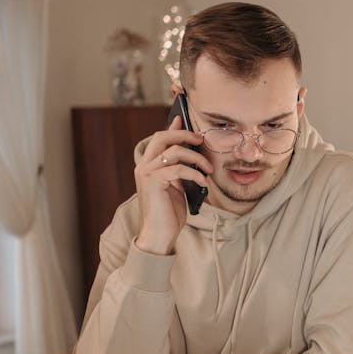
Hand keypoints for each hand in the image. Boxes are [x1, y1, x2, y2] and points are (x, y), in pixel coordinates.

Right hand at [133, 116, 212, 254]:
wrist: (159, 234)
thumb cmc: (169, 213)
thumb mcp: (177, 186)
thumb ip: (180, 170)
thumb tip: (192, 155)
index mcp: (149, 165)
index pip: (160, 138)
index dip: (173, 127)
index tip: (184, 119)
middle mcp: (144, 165)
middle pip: (163, 137)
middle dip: (185, 135)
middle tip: (202, 141)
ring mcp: (147, 172)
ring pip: (174, 151)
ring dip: (196, 158)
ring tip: (208, 169)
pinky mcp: (153, 181)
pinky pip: (178, 168)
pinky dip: (195, 173)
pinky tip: (203, 182)